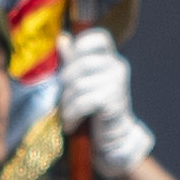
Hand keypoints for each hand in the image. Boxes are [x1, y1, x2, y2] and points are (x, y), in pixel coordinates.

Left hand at [54, 28, 154, 174]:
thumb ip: (73, 60)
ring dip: (66, 104)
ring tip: (67, 116)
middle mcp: (118, 66)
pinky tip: (72, 125)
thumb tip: (62, 38)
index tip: (70, 67)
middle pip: (80, 64)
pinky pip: (83, 102)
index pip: (97, 38)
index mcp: (111, 58)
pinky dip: (72, 115)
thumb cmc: (94, 111)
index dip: (79, 47)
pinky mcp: (113, 101)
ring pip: (78, 85)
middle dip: (65, 84)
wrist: (112, 141)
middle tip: (65, 101)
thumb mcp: (82, 82)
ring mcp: (118, 83)